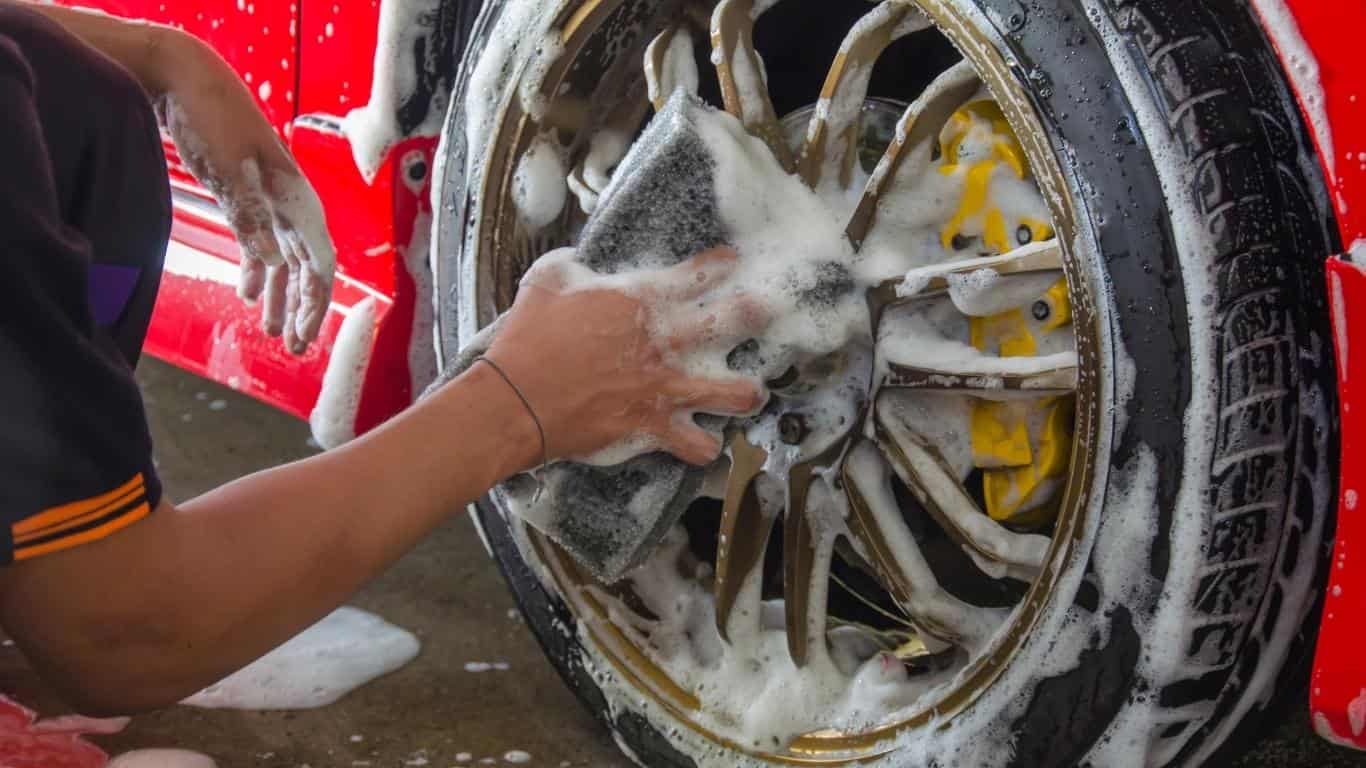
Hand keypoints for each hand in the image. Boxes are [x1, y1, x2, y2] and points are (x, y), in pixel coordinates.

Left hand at [156, 34, 334, 353]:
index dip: (316, 302)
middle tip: (294, 348)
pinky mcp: (248, 201)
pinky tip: (248, 295)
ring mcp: (270, 204)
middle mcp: (292, 206)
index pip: (319, 261)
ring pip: (285, 263)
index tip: (305, 334)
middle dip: (303, 310)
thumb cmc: (216, 119)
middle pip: (307, 269)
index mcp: (298, 198)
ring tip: (273, 334)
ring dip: (281, 298)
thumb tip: (269, 265)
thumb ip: (251, 217)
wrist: (187, 80)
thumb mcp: (230, 170)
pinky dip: (258, 273)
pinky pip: (261, 247)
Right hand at [481, 247, 768, 464]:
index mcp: (640, 300)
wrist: (515, 399)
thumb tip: (579, 260)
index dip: (719, 265)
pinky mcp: (653, 427)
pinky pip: (697, 445)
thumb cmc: (528, 340)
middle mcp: (663, 341)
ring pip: (732, 392)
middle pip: (731, 321)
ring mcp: (664, 388)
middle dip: (756, 313)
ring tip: (750, 393)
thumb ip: (571, 265)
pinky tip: (706, 443)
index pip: (695, 274)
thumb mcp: (545, 282)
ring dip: (746, 393)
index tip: (733, 261)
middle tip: (769, 310)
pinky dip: (703, 447)